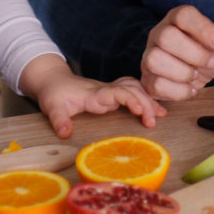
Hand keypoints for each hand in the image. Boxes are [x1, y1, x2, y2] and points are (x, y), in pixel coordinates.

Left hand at [17, 54, 164, 138]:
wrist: (53, 80)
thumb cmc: (54, 94)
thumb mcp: (52, 107)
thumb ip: (59, 120)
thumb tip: (65, 134)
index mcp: (94, 94)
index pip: (118, 92)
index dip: (131, 99)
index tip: (141, 112)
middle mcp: (105, 90)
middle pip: (132, 89)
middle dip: (146, 102)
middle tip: (153, 122)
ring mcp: (109, 90)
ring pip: (134, 88)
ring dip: (148, 99)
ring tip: (162, 114)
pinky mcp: (111, 93)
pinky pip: (132, 90)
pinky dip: (145, 96)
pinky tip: (153, 106)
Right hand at [139, 5, 213, 101]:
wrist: (195, 73)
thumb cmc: (207, 52)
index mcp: (178, 18)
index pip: (184, 15)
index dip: (205, 30)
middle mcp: (159, 33)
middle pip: (166, 36)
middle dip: (195, 54)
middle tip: (211, 63)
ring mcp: (149, 55)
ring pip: (154, 59)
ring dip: (183, 72)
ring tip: (196, 75)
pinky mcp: (147, 78)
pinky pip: (156, 84)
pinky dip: (179, 91)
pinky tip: (190, 88)